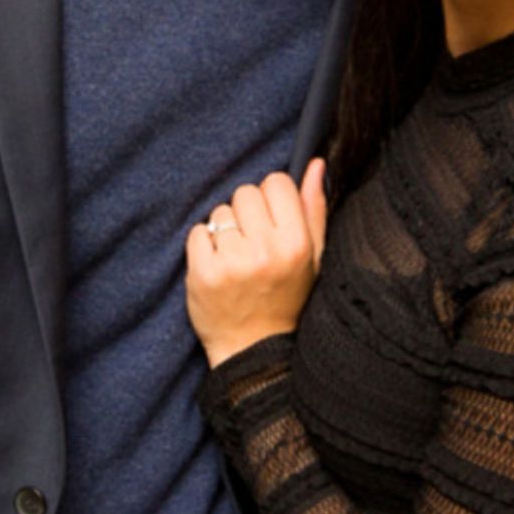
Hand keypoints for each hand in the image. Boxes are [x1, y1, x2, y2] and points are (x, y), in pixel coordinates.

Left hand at [186, 160, 326, 366]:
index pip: (276, 182)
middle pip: (245, 192)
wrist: (253, 349)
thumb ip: (314, 209)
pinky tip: (218, 268)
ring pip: (220, 212)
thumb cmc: (286, 298)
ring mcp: (233, 262)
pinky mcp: (203, 273)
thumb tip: (316, 164)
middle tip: (252, 244)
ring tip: (236, 259)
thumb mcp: (312, 258)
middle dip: (246, 213)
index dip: (272, 199)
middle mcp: (266, 251)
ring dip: (224, 231)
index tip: (271, 222)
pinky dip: (203, 247)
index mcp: (297, 244)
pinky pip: (197, 233)